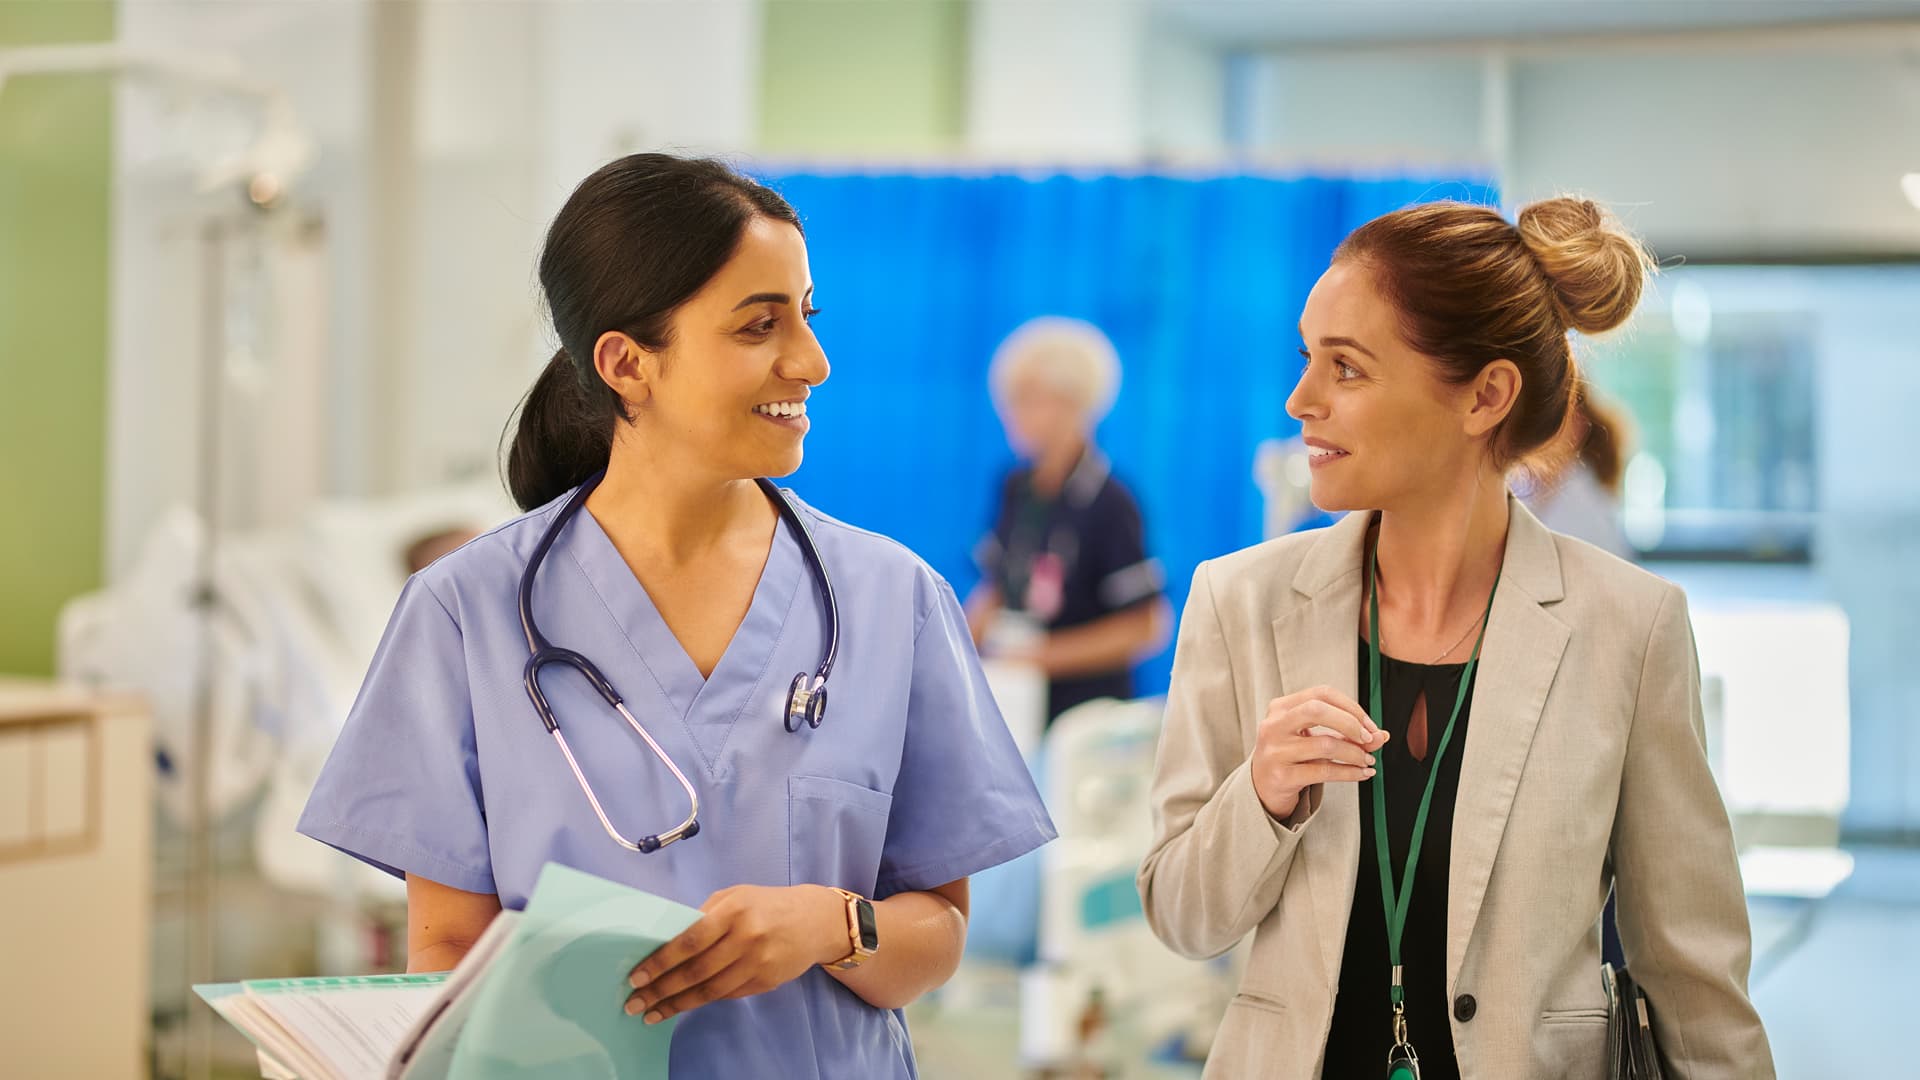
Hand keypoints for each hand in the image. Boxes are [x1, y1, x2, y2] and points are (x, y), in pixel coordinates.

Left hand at [625, 884, 844, 1023]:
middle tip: (635, 1004)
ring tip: (653, 1014)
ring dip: (677, 1005)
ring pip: (710, 991)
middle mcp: (746, 938)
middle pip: (696, 971)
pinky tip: (683, 1006)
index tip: (637, 978)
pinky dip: (702, 1001)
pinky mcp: (766, 982)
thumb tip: (669, 941)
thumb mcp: (735, 896)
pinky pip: (727, 995)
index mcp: (733, 911)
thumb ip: (704, 916)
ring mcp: (758, 963)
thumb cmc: (767, 904)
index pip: (689, 941)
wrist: (817, 920)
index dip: (660, 962)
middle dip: (662, 990)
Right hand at [1251, 686, 1388, 819]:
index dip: (1351, 707)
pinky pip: (1324, 771)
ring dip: (1355, 753)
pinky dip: (1350, 772)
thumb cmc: (1291, 755)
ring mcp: (1276, 751)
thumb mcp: (1314, 737)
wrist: (1262, 787)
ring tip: (1367, 760)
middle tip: (1367, 739)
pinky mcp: (1282, 776)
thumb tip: (1380, 735)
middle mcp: (1274, 725)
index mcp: (1281, 707)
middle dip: (1350, 723)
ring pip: (1325, 744)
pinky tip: (1362, 773)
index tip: (1369, 725)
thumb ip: (1346, 732)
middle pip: (1316, 710)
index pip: (1322, 693)